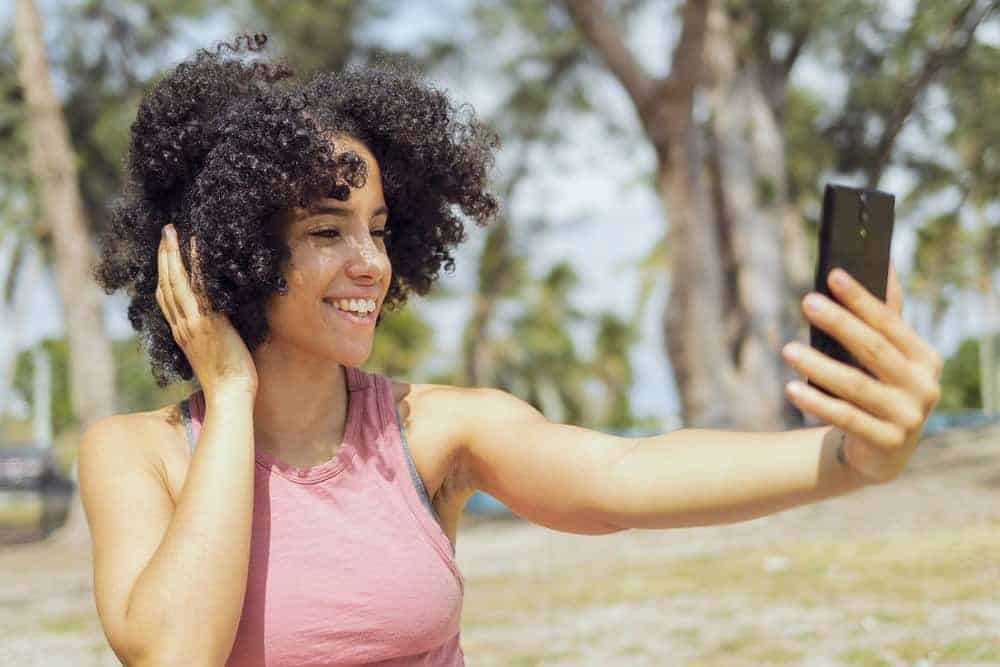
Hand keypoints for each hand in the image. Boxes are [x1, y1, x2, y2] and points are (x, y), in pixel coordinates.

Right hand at [156, 224, 258, 396]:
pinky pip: (199, 287)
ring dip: (172, 253)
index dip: (163, 273)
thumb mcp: (212, 352)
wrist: (230, 395)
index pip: (165, 297)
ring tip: (172, 231)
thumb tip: (217, 323)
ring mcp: (192, 322)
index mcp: (181, 332)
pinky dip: (196, 264)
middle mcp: (182, 325)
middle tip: (165, 232)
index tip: (164, 254)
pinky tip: (196, 246)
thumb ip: (208, 335)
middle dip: (164, 255)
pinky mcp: (207, 322)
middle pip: (165, 283)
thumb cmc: (228, 378)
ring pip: (175, 281)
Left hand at [781, 261, 942, 483]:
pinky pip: (845, 418)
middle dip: (839, 323)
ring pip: (856, 385)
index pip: (889, 322)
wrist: (882, 452)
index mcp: (925, 358)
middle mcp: (923, 387)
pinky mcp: (887, 443)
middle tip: (807, 301)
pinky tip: (790, 387)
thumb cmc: (880, 389)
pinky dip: (817, 402)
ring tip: (787, 349)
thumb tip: (886, 264)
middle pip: (874, 349)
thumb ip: (887, 315)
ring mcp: (908, 417)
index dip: (861, 298)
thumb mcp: (889, 356)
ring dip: (819, 366)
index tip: (833, 275)